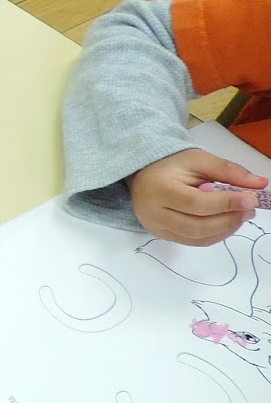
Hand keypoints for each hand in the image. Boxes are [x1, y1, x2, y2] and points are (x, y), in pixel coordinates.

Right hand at [128, 149, 265, 245]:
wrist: (144, 176)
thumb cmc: (171, 166)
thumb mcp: (198, 160)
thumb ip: (228, 171)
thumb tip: (260, 184)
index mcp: (158, 189)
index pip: (196, 202)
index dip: (226, 203)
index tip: (252, 198)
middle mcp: (153, 213)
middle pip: (197, 225)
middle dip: (229, 219)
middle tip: (250, 209)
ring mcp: (157, 227)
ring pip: (198, 237)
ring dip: (226, 228)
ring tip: (241, 215)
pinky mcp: (163, 236)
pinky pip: (195, 242)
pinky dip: (216, 234)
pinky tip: (227, 222)